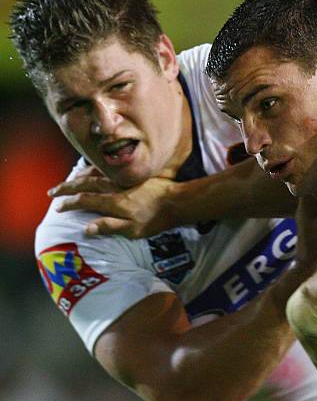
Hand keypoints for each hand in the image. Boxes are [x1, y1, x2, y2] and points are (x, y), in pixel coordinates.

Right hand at [48, 166, 176, 237]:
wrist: (178, 202)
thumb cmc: (157, 219)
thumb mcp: (134, 230)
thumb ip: (109, 227)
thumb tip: (86, 229)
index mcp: (114, 202)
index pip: (86, 200)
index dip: (70, 203)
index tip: (58, 207)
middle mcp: (117, 187)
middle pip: (86, 183)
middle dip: (68, 187)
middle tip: (53, 191)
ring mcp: (125, 180)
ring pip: (96, 173)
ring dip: (80, 176)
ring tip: (70, 180)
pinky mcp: (134, 175)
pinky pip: (109, 170)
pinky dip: (97, 170)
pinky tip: (94, 171)